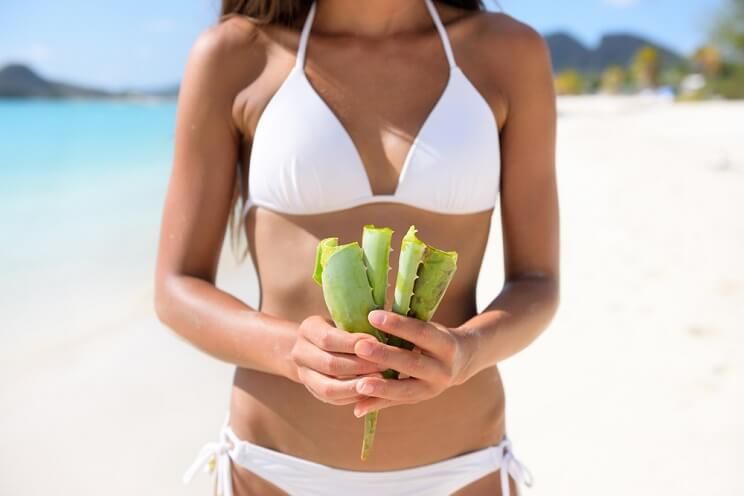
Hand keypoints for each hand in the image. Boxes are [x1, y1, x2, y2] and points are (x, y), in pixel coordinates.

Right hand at [291, 315, 385, 405]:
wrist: (314, 346)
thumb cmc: (338, 327)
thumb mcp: (342, 319)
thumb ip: (355, 326)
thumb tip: (381, 338)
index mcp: (308, 329)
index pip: (328, 339)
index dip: (352, 343)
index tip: (376, 343)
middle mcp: (300, 353)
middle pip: (329, 364)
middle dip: (359, 366)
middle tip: (383, 364)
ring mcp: (304, 375)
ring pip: (328, 388)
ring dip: (356, 386)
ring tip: (379, 381)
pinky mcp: (314, 391)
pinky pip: (334, 400)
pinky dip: (354, 397)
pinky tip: (371, 392)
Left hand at [351, 310, 475, 417]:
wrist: (460, 362)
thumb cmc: (434, 336)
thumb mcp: (429, 327)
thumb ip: (406, 326)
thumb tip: (373, 315)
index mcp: (446, 345)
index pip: (421, 333)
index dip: (397, 324)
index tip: (372, 316)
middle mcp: (443, 370)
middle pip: (412, 363)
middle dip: (385, 356)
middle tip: (360, 347)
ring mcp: (432, 389)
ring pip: (405, 390)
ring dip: (381, 388)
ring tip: (359, 385)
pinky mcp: (419, 400)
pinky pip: (395, 404)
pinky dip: (376, 405)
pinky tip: (357, 408)